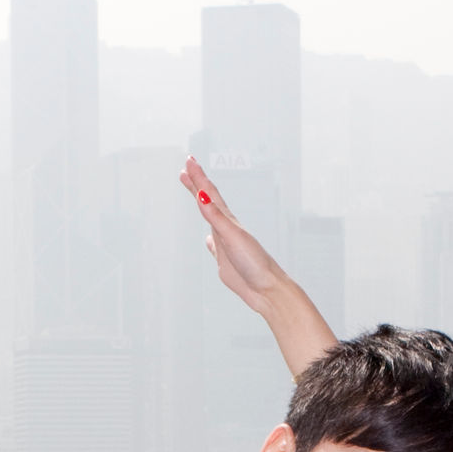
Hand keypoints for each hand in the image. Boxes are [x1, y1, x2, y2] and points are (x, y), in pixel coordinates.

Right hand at [183, 159, 295, 308]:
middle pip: (208, 201)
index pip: (209, 193)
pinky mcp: (225, 260)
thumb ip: (216, 217)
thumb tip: (201, 195)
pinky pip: (214, 244)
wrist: (266, 290)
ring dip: (201, 205)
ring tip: (195, 194)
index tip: (188, 161)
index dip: (198, 176)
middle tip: (186, 168)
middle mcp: (227, 229)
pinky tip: (208, 238)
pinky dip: (209, 238)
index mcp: (228, 221)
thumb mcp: (233, 236)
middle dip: (197, 184)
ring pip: (210, 219)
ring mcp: (226, 244)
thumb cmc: (255, 263)